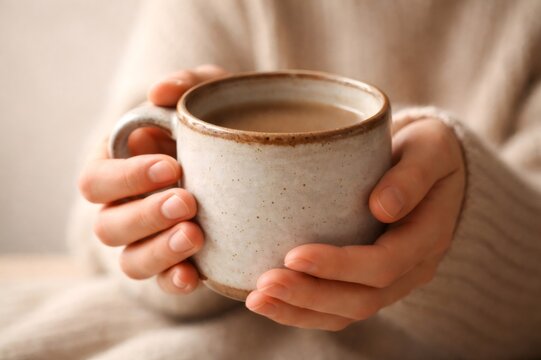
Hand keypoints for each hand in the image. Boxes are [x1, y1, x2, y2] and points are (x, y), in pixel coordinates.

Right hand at [78, 64, 227, 293]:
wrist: (249, 157)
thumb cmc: (212, 123)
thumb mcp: (206, 95)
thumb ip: (184, 86)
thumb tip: (160, 93)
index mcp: (119, 168)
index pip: (97, 180)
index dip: (127, 177)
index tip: (172, 166)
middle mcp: (125, 207)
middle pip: (109, 226)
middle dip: (146, 215)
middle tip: (188, 201)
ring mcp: (149, 239)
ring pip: (131, 260)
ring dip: (159, 251)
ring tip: (195, 236)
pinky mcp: (176, 261)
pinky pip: (163, 281)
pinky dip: (175, 280)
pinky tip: (195, 276)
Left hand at [246, 118, 465, 330]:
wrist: (429, 166)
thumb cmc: (427, 151)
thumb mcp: (431, 148)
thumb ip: (413, 175)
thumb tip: (382, 206)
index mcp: (427, 238)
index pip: (383, 265)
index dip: (339, 266)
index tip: (293, 255)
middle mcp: (411, 268)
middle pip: (361, 299)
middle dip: (309, 295)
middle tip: (264, 283)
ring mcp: (390, 279)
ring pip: (346, 312)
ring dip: (299, 310)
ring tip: (257, 299)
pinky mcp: (368, 279)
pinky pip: (337, 307)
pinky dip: (302, 310)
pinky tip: (270, 301)